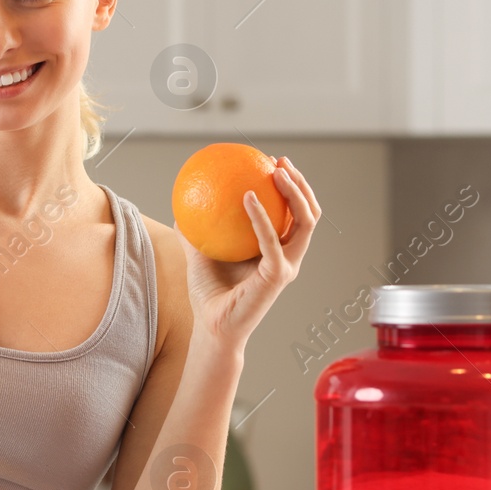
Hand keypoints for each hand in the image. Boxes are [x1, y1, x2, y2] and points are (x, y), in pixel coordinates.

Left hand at [173, 156, 320, 348]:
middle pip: (309, 213)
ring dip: (294, 193)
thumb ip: (196, 232)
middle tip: (280, 162)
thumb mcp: (200, 255)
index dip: (290, 187)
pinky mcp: (277, 277)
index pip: (293, 214)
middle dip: (300, 183)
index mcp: (277, 251)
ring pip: (305, 222)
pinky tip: (247, 197)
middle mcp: (288, 257)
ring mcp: (286, 267)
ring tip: (276, 172)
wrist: (211, 327)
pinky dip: (262, 217)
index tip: (271, 163)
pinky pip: (272, 240)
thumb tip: (181, 208)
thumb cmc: (209, 294)